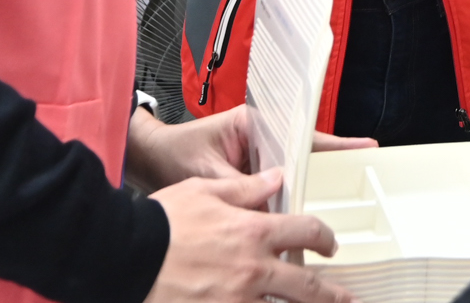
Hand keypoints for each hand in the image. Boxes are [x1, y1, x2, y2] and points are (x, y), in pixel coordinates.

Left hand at [127, 105, 376, 191]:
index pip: (302, 133)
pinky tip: (299, 220)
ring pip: (292, 174)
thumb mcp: (206, 172)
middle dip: (331, 165)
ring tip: (338, 201)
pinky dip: (286, 203)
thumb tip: (266, 213)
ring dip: (309, 187)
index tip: (364, 147)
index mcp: (254, 125)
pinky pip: (275, 191)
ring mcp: (255, 161)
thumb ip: (237, 190)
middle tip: (364, 173)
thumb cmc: (174, 154)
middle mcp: (260, 140)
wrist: (150, 160)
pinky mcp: (247, 179)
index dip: (334, 143)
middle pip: (304, 154)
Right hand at [146, 171, 353, 302]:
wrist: (124, 256)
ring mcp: (237, 301)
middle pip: (307, 286)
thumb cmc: (161, 222)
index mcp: (253, 233)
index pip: (306, 232)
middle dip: (331, 294)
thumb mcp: (203, 191)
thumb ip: (246, 189)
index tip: (330, 244)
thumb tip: (277, 179)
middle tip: (345, 298)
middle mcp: (252, 271)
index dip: (324, 238)